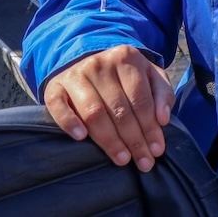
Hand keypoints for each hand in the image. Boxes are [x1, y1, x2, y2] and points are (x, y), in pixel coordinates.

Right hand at [44, 45, 173, 171]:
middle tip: (143, 161)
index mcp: (127, 57)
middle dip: (134, 139)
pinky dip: (69, 122)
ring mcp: (75, 74)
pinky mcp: (54, 87)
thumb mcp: (151, 76)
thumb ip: (162, 94)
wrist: (89, 61)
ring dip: (109, 140)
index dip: (150, 127)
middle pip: (119, 109)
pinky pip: (58, 106)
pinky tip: (81, 138)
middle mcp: (100, 64)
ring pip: (94, 112)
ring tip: (122, 158)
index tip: (157, 150)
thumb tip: (163, 119)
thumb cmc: (126, 77)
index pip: (141, 99)